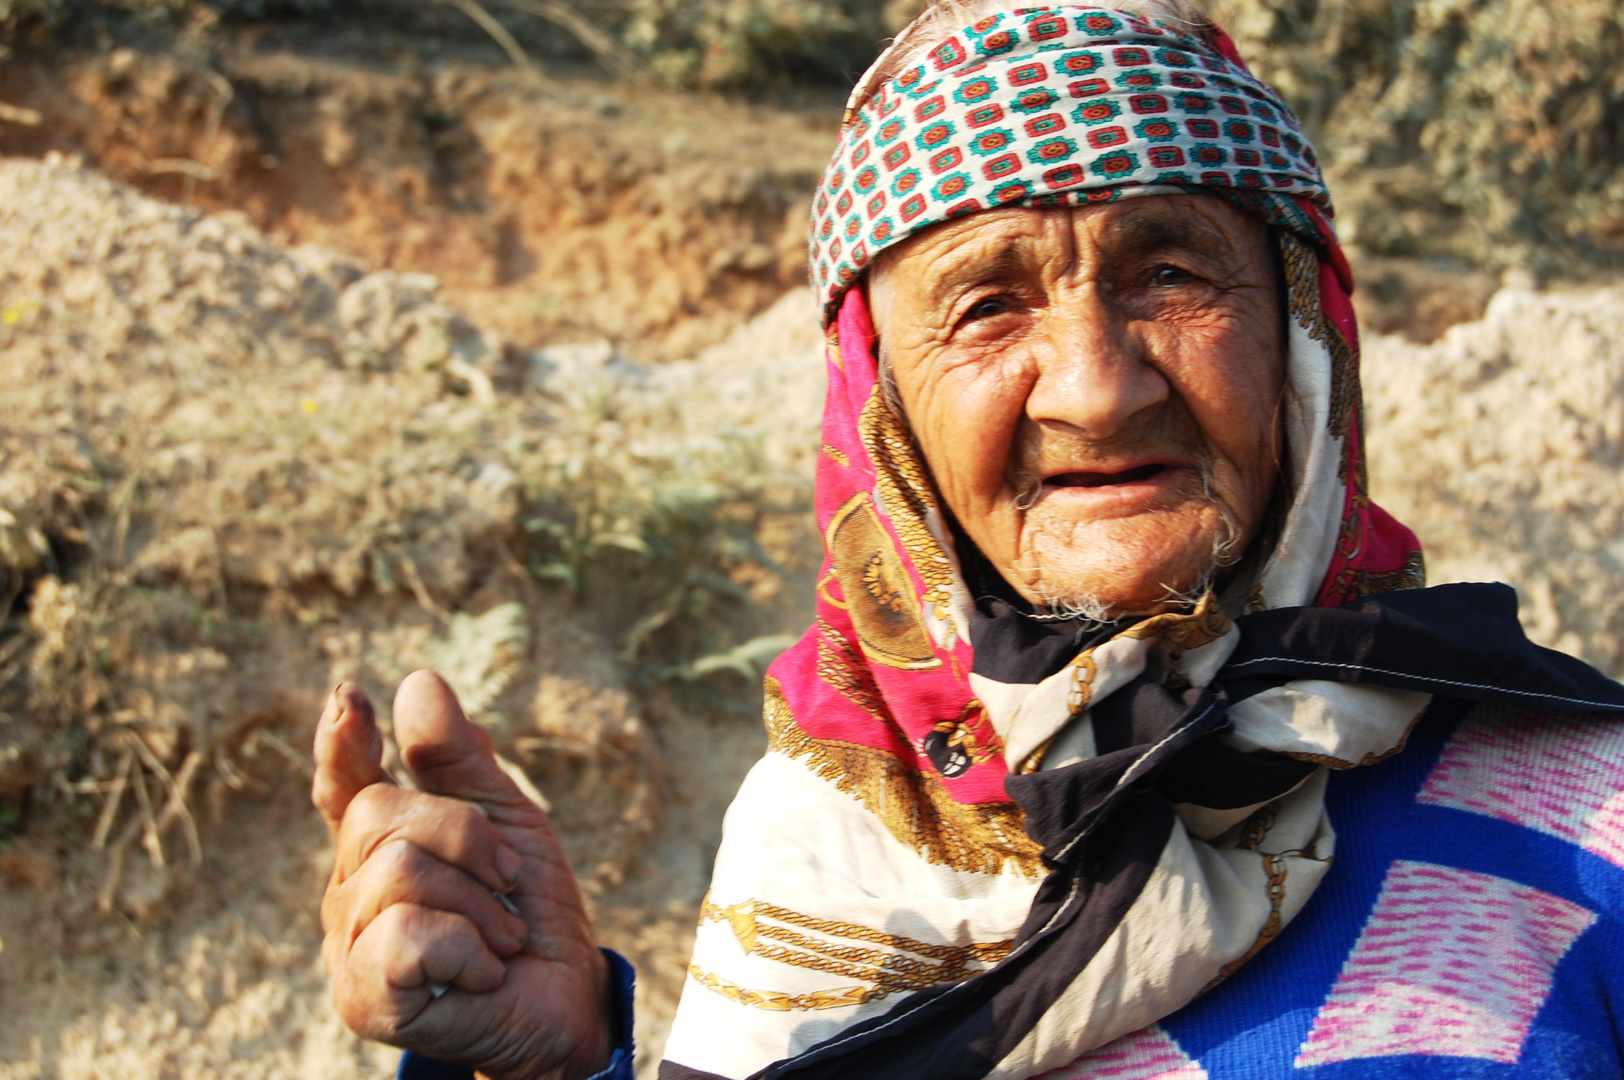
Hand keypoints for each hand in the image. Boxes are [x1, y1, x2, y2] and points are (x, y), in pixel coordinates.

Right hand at [313, 671, 611, 1079]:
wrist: (565, 1000)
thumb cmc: (527, 911)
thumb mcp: (507, 821)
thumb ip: (460, 760)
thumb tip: (416, 683)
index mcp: (378, 846)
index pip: (343, 786)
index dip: (340, 743)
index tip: (349, 697)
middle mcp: (349, 892)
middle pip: (380, 814)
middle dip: (468, 836)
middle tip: (508, 882)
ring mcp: (347, 947)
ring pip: (399, 872)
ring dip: (480, 903)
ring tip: (500, 937)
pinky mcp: (362, 997)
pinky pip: (408, 934)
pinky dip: (469, 946)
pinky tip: (483, 971)